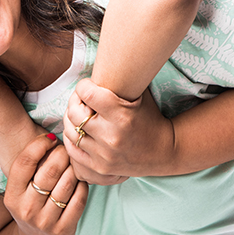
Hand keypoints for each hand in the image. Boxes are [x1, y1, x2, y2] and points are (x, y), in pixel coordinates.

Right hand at [3, 134, 87, 234]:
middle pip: (49, 170)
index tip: (51, 139)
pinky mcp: (63, 229)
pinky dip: (83, 185)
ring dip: (74, 169)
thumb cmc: (31, 209)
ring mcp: (45, 221)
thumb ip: (29, 170)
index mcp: (12, 196)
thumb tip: (50, 136)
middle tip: (68, 149)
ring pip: (67, 183)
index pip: (24, 162)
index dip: (39, 145)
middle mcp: (26, 209)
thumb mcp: (20, 193)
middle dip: (62, 154)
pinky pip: (79, 199)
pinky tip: (81, 181)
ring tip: (75, 163)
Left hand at [63, 78, 177, 177]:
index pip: (87, 93)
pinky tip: (79, 133)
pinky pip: (73, 153)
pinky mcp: (100, 169)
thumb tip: (98, 65)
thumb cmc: (150, 118)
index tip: (87, 86)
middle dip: (74, 102)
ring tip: (79, 115)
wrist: (163, 152)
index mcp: (121, 115)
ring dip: (71, 122)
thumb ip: (119, 83)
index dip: (83, 86)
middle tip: (80, 100)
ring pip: (69, 133)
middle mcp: (111, 137)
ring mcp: (104, 156)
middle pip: (73, 113)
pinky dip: (72, 141)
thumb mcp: (140, 96)